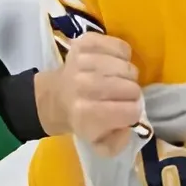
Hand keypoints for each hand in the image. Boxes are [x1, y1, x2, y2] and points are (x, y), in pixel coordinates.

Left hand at [36, 32, 146, 155]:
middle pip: (131, 88)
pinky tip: (113, 64)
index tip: (126, 113)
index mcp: (86, 112)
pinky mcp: (85, 43)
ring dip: (127, 76)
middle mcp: (83, 85)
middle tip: (121, 97)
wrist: (53, 98)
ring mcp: (82, 61)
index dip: (133, 113)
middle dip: (132, 95)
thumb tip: (128, 128)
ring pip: (128, 67)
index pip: (131, 110)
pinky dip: (122, 56)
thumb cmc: (80, 120)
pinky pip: (121, 47)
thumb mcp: (97, 143)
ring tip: (117, 81)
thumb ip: (117, 142)